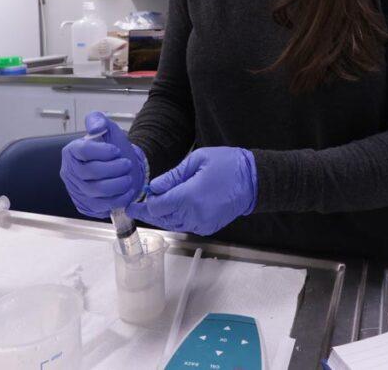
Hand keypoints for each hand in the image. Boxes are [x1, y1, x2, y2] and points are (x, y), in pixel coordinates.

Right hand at [59, 112, 146, 218]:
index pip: (83, 151)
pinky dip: (117, 199)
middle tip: (127, 164)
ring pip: (96, 191)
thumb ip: (98, 120)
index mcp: (72, 151)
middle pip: (91, 172)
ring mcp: (76, 190)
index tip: (116, 151)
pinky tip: (126, 192)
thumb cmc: (113, 149)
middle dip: (114, 168)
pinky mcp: (85, 206)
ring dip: (117, 185)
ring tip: (128, 178)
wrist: (121, 168)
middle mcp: (70, 172)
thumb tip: (96, 128)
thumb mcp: (107, 128)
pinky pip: (100, 206)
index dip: (102, 151)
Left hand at [125, 147, 255, 235]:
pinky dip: (176, 218)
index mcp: (189, 197)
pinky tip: (173, 207)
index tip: (133, 202)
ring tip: (153, 205)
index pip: (156, 207)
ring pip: (172, 223)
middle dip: (149, 211)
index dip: (143, 205)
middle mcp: (193, 214)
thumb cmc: (227, 165)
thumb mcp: (197, 160)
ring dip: (162, 215)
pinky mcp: (208, 227)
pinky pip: (185, 225)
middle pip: (162, 218)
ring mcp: (202, 224)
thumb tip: (153, 187)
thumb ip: (173, 176)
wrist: (254, 181)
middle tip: (137, 205)